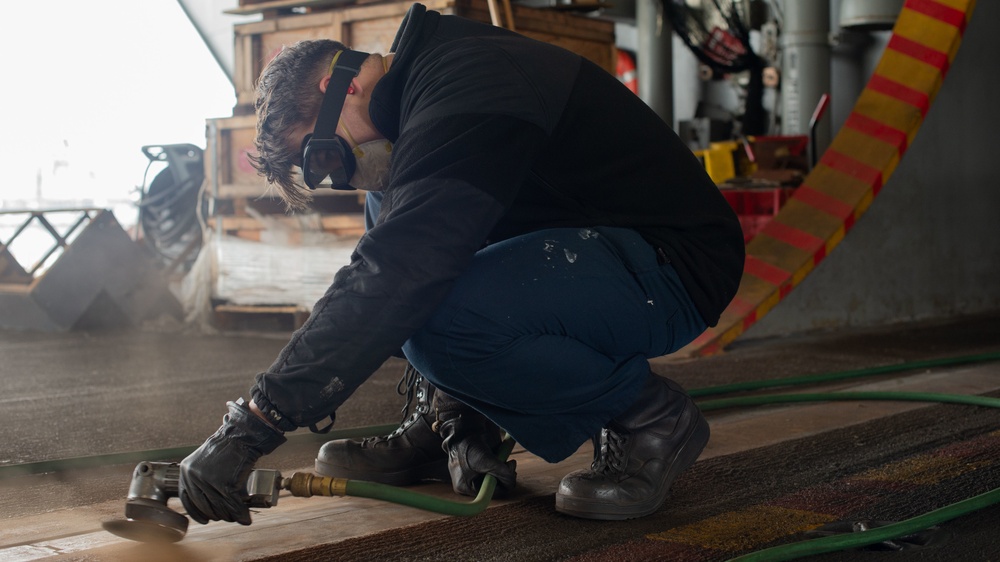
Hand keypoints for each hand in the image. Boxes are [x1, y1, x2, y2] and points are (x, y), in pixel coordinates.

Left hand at [179, 399, 286, 524]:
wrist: (241, 436)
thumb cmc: (226, 447)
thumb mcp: (202, 459)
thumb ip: (198, 476)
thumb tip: (204, 500)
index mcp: (186, 471)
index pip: (187, 500)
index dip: (197, 513)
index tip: (204, 518)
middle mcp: (194, 477)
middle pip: (204, 507)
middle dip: (217, 515)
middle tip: (226, 516)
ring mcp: (209, 481)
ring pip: (219, 508)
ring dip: (229, 516)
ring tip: (236, 516)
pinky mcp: (225, 484)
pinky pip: (232, 505)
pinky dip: (240, 513)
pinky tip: (244, 517)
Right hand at [437, 414, 515, 496]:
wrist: (464, 427)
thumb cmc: (469, 445)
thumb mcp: (486, 461)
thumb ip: (502, 474)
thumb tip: (512, 482)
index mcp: (465, 486)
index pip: (489, 493)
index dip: (502, 485)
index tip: (510, 473)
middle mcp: (470, 482)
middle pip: (493, 486)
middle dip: (504, 477)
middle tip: (511, 464)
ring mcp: (475, 473)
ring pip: (495, 478)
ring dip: (504, 470)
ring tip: (508, 461)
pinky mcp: (480, 464)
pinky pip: (494, 470)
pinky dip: (501, 465)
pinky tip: (502, 456)